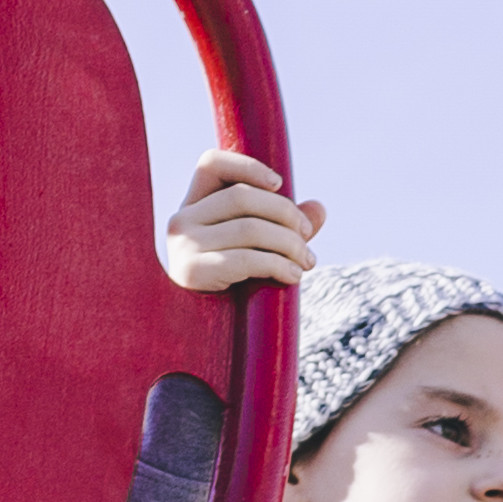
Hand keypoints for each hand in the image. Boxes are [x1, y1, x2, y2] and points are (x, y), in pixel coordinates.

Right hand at [164, 147, 322, 295]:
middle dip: (285, 214)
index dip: (247, 166)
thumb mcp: (254, 250)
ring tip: (307, 261)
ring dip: (289, 244)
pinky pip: (245, 260)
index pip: (211, 164)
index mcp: (193, 206)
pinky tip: (293, 276)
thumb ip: (283, 227)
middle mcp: (182, 219)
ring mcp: (184, 245)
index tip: (279, 184)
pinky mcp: (192, 272)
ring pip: (249, 228)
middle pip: (242, 196)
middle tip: (308, 236)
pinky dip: (278, 265)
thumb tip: (319, 207)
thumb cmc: (231, 289)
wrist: (200, 337)